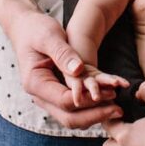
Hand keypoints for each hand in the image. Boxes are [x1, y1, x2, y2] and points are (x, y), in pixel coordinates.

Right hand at [6, 6, 122, 128]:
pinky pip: (74, 108)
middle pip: (68, 117)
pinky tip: (107, 102)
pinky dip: (90, 108)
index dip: (89, 100)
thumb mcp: (49, 36)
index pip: (65, 101)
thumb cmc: (36, 29)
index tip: (111, 93)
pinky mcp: (56, 93)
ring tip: (116, 107)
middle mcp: (40, 96)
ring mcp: (48, 97)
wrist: (25, 28)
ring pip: (72, 117)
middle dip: (94, 115)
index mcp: (36, 83)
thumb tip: (79, 70)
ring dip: (94, 114)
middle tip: (119, 109)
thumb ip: (62, 53)